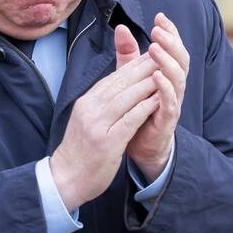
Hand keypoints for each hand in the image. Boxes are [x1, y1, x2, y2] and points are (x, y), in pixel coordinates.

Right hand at [50, 53, 160, 210]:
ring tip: (167, 72)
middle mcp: (90, 108)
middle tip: (165, 54)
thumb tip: (117, 88)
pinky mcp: (108, 141)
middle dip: (145, 67)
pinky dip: (147, 106)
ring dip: (149, 83)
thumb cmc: (79, 151)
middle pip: (122, 82)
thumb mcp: (85, 120)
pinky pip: (131, 118)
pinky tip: (160, 98)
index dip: (134, 64)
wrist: (65, 178)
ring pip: (128, 96)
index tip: (152, 54)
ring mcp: (98, 124)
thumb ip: (100, 104)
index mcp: (86, 102)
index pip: (113, 77)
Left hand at [114, 14, 188, 181]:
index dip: (170, 32)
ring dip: (167, 62)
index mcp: (167, 74)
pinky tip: (157, 77)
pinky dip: (165, 89)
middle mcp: (174, 86)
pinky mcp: (167, 119)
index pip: (173, 48)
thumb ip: (128, 55)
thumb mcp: (129, 78)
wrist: (137, 145)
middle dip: (171, 42)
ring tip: (155, 48)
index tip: (159, 16)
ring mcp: (173, 102)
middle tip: (158, 29)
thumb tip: (120, 27)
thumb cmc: (136, 109)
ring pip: (178, 78)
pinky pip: (170, 102)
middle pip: (180, 59)